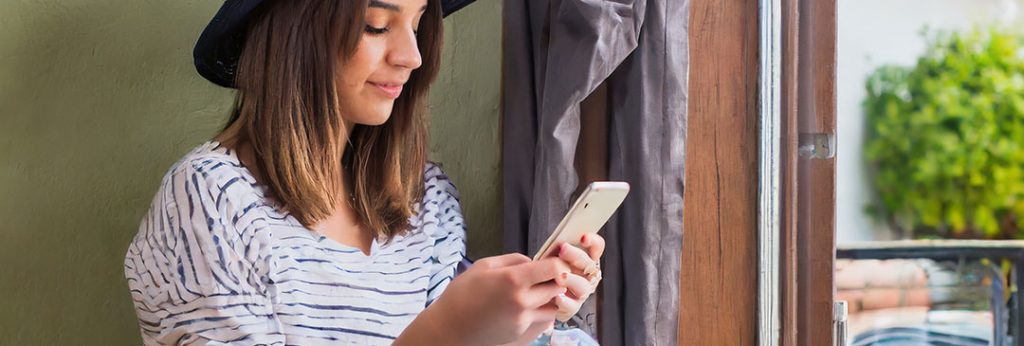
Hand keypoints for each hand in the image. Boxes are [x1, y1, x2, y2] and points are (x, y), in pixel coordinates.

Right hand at [420, 253, 571, 344]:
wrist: (450, 328)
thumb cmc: (462, 294)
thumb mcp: (484, 266)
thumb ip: (513, 260)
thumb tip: (533, 262)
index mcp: (513, 280)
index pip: (553, 269)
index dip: (557, 263)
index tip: (552, 261)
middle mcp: (522, 301)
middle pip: (557, 287)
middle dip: (555, 279)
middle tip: (545, 275)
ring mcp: (523, 319)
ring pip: (553, 305)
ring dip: (550, 297)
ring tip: (535, 291)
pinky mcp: (521, 332)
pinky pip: (542, 319)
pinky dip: (540, 310)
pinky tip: (524, 305)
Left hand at [552, 233, 604, 321]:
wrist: (534, 295)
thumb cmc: (544, 271)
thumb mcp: (548, 257)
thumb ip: (555, 250)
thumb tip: (559, 244)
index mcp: (585, 259)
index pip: (596, 247)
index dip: (593, 241)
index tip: (583, 237)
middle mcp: (587, 275)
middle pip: (590, 265)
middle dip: (577, 256)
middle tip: (563, 250)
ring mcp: (581, 291)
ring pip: (584, 286)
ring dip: (572, 280)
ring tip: (559, 276)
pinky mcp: (572, 307)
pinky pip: (573, 306)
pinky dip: (566, 302)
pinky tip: (557, 297)